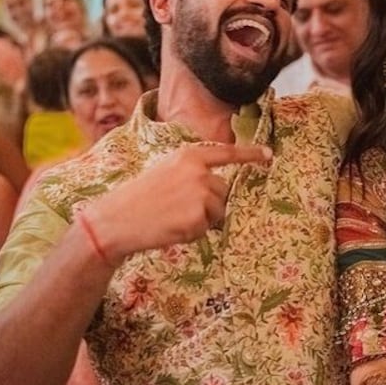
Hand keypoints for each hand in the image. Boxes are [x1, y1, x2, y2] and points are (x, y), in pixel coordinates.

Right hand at [82, 142, 271, 263]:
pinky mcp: (200, 215)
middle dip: (209, 204)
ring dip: (203, 219)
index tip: (269, 155)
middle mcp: (199, 171)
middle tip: (178, 209)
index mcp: (189, 155)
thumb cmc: (139, 198)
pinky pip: (209, 227)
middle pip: (223, 190)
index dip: (250, 154)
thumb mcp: (166, 171)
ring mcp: (201, 192)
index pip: (227, 153)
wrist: (116, 220)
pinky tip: (174, 226)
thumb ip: (192, 172)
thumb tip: (218, 186)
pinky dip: (195, 231)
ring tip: (174, 217)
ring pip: (218, 210)